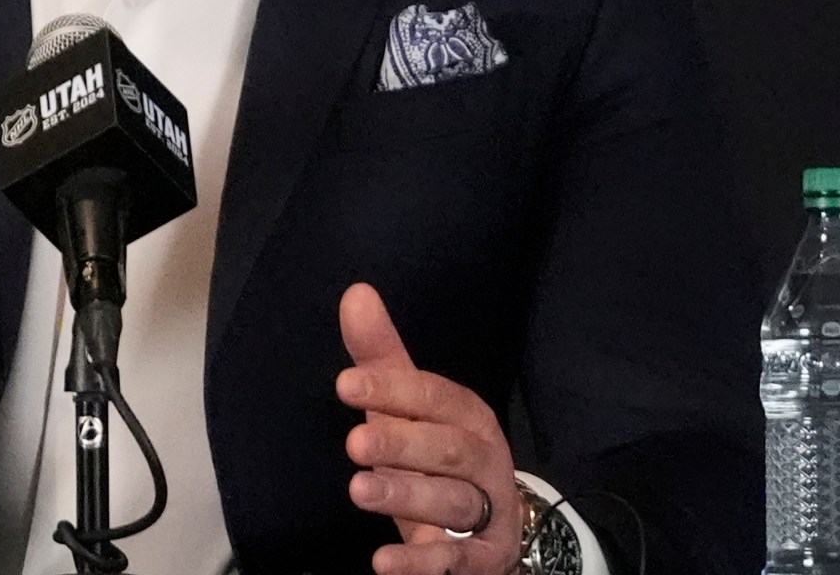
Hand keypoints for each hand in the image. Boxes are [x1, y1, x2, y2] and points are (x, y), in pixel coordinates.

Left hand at [337, 282, 522, 574]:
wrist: (494, 528)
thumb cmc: (437, 456)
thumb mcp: (408, 407)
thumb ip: (381, 355)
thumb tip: (356, 292)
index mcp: (467, 415)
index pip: (434, 397)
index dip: (393, 390)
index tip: (345, 385)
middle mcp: (485, 459)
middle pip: (447, 449)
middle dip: (402, 444)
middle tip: (354, 443)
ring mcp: (489, 510)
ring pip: (454, 501)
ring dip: (407, 495)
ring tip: (359, 491)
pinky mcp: (485, 558)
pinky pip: (458, 560)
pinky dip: (423, 564)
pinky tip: (385, 563)